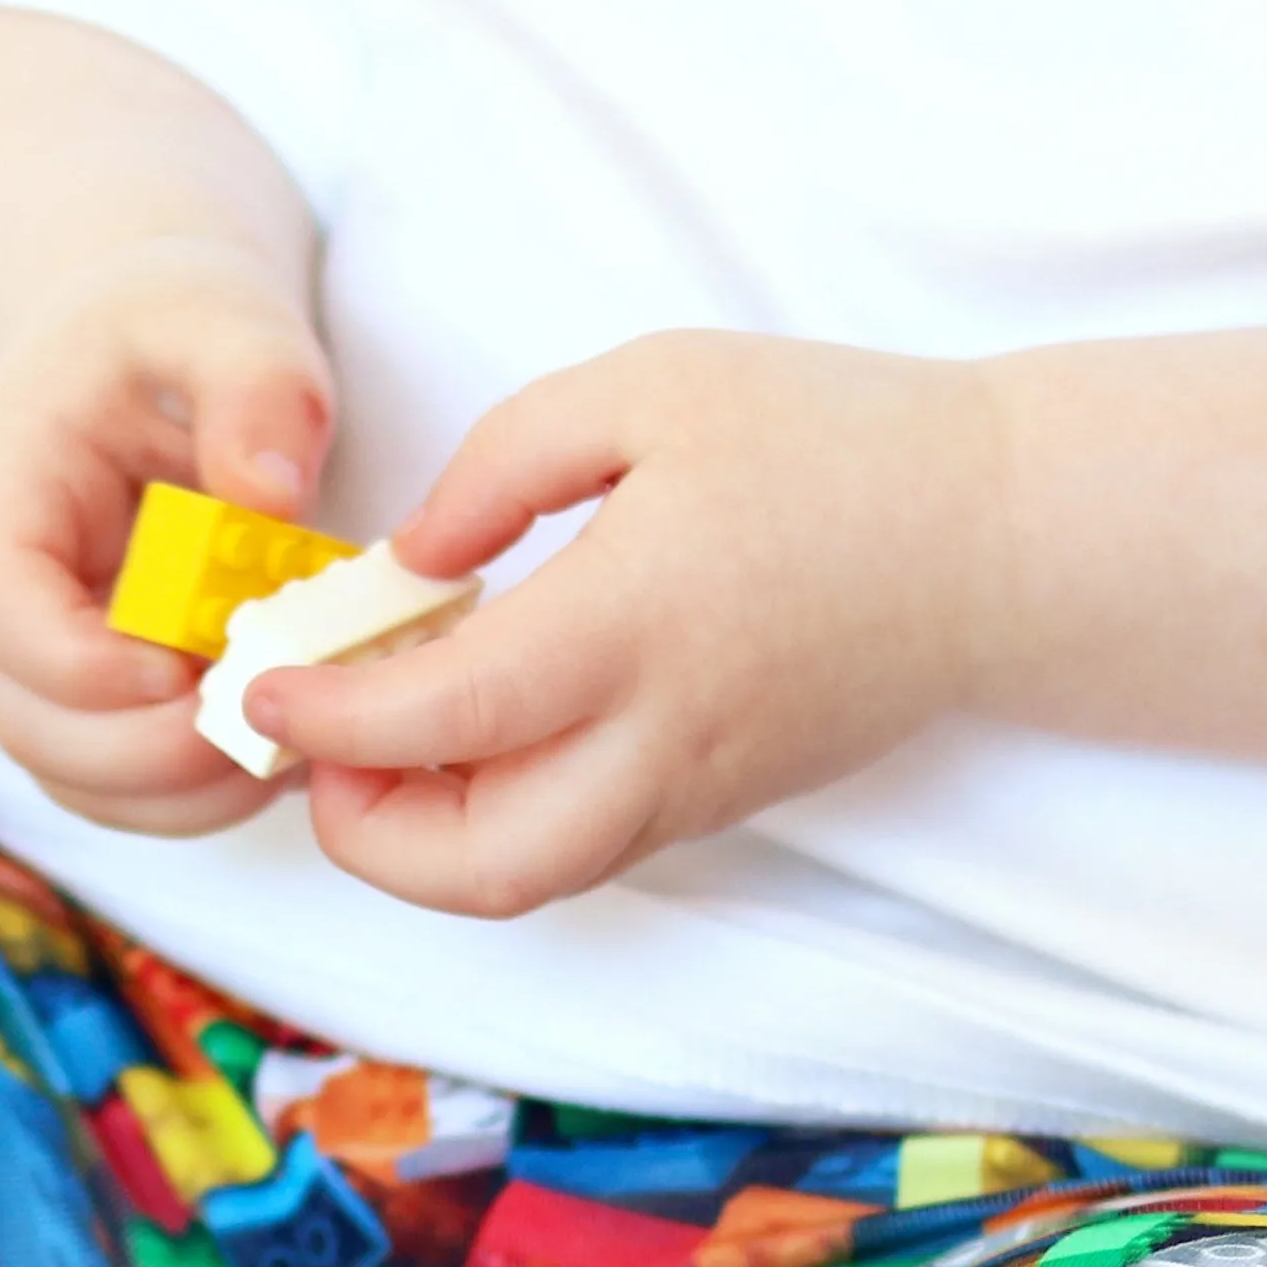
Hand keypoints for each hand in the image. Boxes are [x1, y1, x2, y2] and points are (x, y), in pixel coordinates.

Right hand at [0, 243, 338, 836]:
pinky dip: (202, 795)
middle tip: (263, 727)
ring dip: (183, 789)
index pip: (0, 610)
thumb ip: (254, 386)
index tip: (184, 671)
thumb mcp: (217, 319)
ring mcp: (37, 674)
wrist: (135, 361)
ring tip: (287, 746)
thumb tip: (271, 493)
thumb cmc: (164, 335)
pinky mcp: (93, 712)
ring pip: (78, 780)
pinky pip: (130, 791)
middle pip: (28, 725)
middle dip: (146, 752)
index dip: (81, 663)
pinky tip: (283, 752)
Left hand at [245, 330, 1009, 916]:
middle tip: (320, 740)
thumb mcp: (652, 388)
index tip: (260, 682)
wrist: (1005, 540)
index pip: (442, 715)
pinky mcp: (717, 804)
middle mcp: (663, 737)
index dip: (327, 717)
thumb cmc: (833, 440)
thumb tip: (406, 562)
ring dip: (425, 838)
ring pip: (527, 877)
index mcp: (636, 623)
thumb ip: (504, 463)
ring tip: (388, 731)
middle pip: (478, 867)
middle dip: (363, 832)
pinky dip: (496, 819)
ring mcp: (694, 788)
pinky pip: (578, 849)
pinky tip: (475, 729)